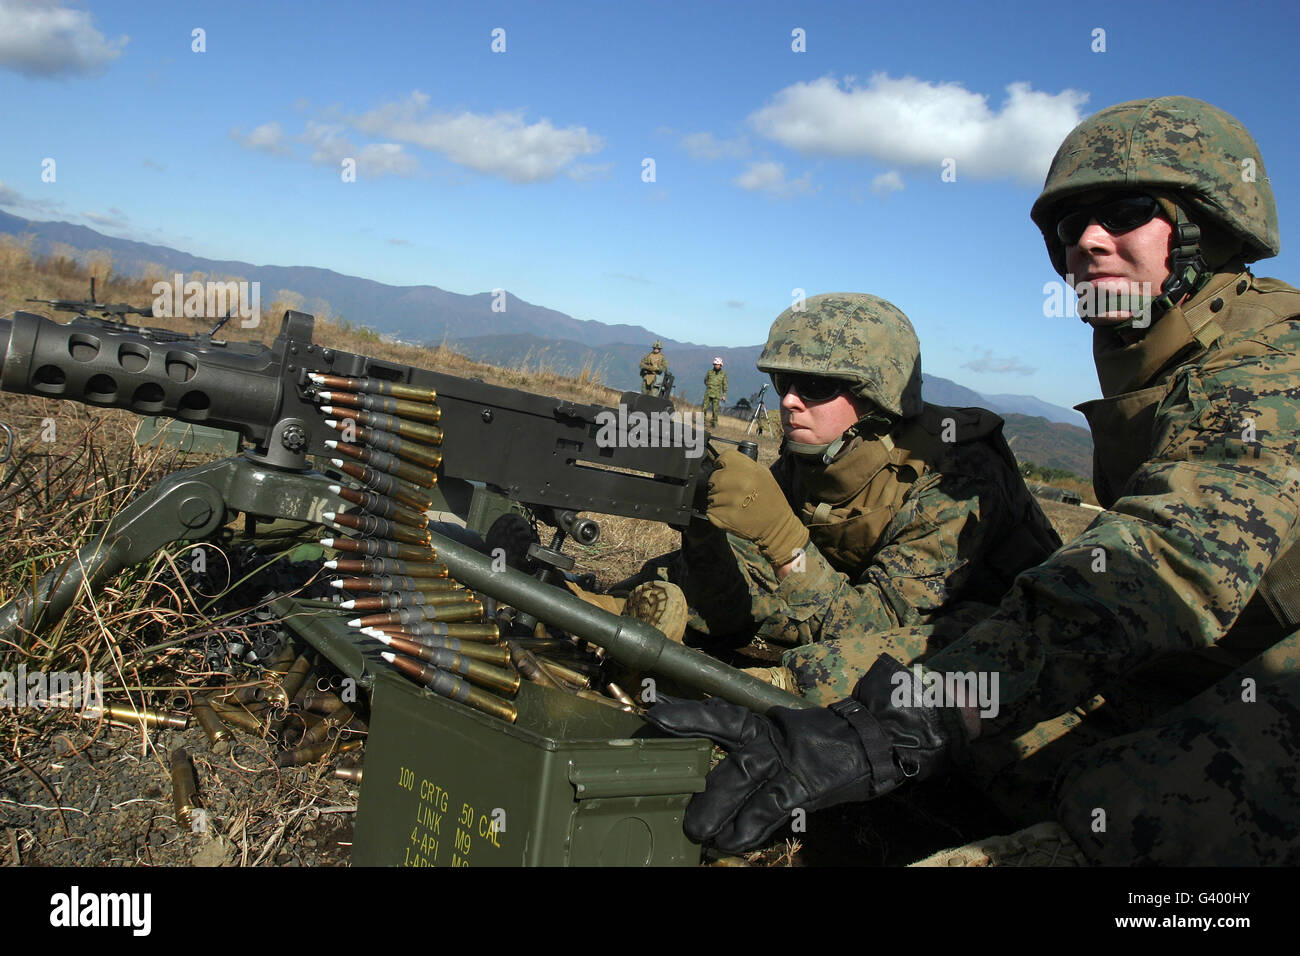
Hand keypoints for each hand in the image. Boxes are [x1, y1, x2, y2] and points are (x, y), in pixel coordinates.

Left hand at [644, 656, 959, 852]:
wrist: (873, 743)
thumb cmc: (819, 743)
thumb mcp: (781, 735)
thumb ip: (747, 748)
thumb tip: (703, 773)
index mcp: (762, 724)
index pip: (719, 716)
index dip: (686, 714)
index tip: (652, 709)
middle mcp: (771, 738)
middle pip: (728, 754)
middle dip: (700, 776)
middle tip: (669, 792)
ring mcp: (790, 762)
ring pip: (746, 784)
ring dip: (719, 810)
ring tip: (698, 832)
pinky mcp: (807, 786)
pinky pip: (771, 809)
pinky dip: (749, 828)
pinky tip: (731, 843)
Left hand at [705, 450, 807, 566]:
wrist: (776, 525)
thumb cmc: (769, 498)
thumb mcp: (763, 473)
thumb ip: (743, 465)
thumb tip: (722, 462)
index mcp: (748, 469)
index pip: (722, 458)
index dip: (723, 465)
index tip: (727, 472)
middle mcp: (737, 483)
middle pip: (713, 477)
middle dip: (719, 484)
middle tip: (732, 492)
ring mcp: (729, 501)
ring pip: (710, 495)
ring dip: (718, 499)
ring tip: (734, 504)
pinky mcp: (722, 517)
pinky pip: (710, 510)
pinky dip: (717, 512)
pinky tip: (730, 513)